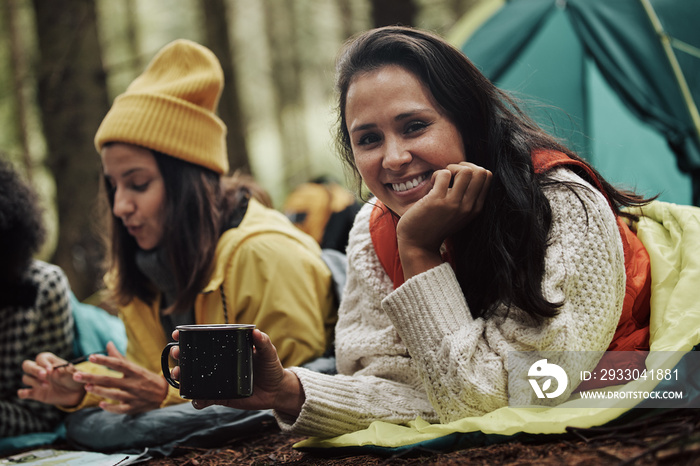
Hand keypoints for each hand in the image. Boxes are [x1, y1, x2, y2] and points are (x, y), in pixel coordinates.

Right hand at [18, 352, 85, 407]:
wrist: (76, 393)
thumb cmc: (75, 379)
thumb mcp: (75, 374)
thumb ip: (66, 371)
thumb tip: (56, 370)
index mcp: (50, 362)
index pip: (40, 358)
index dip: (43, 363)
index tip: (50, 370)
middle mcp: (41, 370)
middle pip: (27, 365)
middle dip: (34, 370)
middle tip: (44, 375)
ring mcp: (37, 381)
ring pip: (26, 378)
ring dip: (35, 382)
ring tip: (47, 386)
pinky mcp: (36, 393)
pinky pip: (24, 392)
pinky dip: (22, 393)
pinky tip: (25, 393)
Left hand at [72, 341, 168, 413]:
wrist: (164, 394)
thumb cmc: (145, 379)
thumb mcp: (135, 367)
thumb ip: (119, 357)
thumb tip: (108, 343)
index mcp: (134, 371)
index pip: (117, 364)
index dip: (104, 360)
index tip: (90, 357)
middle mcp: (133, 383)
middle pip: (110, 380)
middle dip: (92, 378)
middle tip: (76, 376)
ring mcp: (133, 396)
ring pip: (113, 394)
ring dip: (98, 391)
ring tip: (86, 387)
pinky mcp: (133, 408)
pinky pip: (120, 408)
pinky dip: (110, 407)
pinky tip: (101, 404)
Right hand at [170, 329, 303, 416]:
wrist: (276, 391)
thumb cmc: (271, 368)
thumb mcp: (268, 353)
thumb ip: (263, 343)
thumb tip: (256, 332)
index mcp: (227, 350)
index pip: (206, 340)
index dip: (190, 337)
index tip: (178, 334)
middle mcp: (219, 364)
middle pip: (194, 358)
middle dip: (180, 355)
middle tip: (176, 353)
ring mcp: (218, 381)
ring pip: (195, 378)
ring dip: (183, 376)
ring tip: (179, 374)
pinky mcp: (221, 397)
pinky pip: (205, 399)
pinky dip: (198, 400)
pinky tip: (195, 400)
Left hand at [397, 162, 491, 278]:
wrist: (417, 244)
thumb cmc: (435, 225)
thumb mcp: (458, 214)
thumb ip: (466, 198)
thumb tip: (468, 170)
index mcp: (475, 208)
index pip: (488, 177)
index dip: (472, 169)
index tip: (458, 177)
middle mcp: (468, 206)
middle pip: (481, 172)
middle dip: (464, 166)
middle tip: (450, 174)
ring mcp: (453, 204)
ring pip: (466, 171)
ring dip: (451, 168)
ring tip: (441, 178)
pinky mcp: (437, 201)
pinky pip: (444, 174)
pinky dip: (436, 174)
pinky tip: (431, 184)